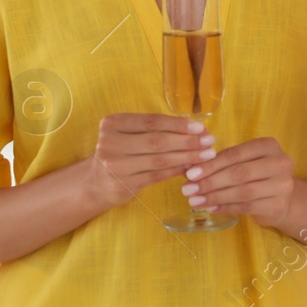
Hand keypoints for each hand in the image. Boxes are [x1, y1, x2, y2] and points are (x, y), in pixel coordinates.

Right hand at [88, 114, 213, 207]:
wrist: (96, 182)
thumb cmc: (120, 153)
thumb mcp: (130, 135)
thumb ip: (156, 131)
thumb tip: (196, 131)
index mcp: (113, 123)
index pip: (152, 121)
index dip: (178, 124)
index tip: (201, 127)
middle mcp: (110, 143)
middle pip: (157, 140)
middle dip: (187, 141)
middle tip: (209, 141)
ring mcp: (115, 165)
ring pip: (159, 159)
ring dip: (186, 157)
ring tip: (206, 155)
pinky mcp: (123, 184)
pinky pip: (156, 175)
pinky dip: (176, 170)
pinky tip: (191, 168)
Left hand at [181, 136, 294, 227]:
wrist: (283, 200)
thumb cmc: (257, 176)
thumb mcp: (242, 162)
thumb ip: (220, 163)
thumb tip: (188, 169)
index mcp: (269, 145)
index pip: (235, 154)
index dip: (211, 164)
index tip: (190, 174)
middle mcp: (280, 163)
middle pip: (239, 173)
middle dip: (210, 182)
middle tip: (188, 190)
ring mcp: (282, 185)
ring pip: (242, 191)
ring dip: (215, 197)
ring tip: (195, 201)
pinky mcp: (278, 205)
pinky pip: (247, 207)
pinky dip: (226, 208)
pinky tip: (211, 208)